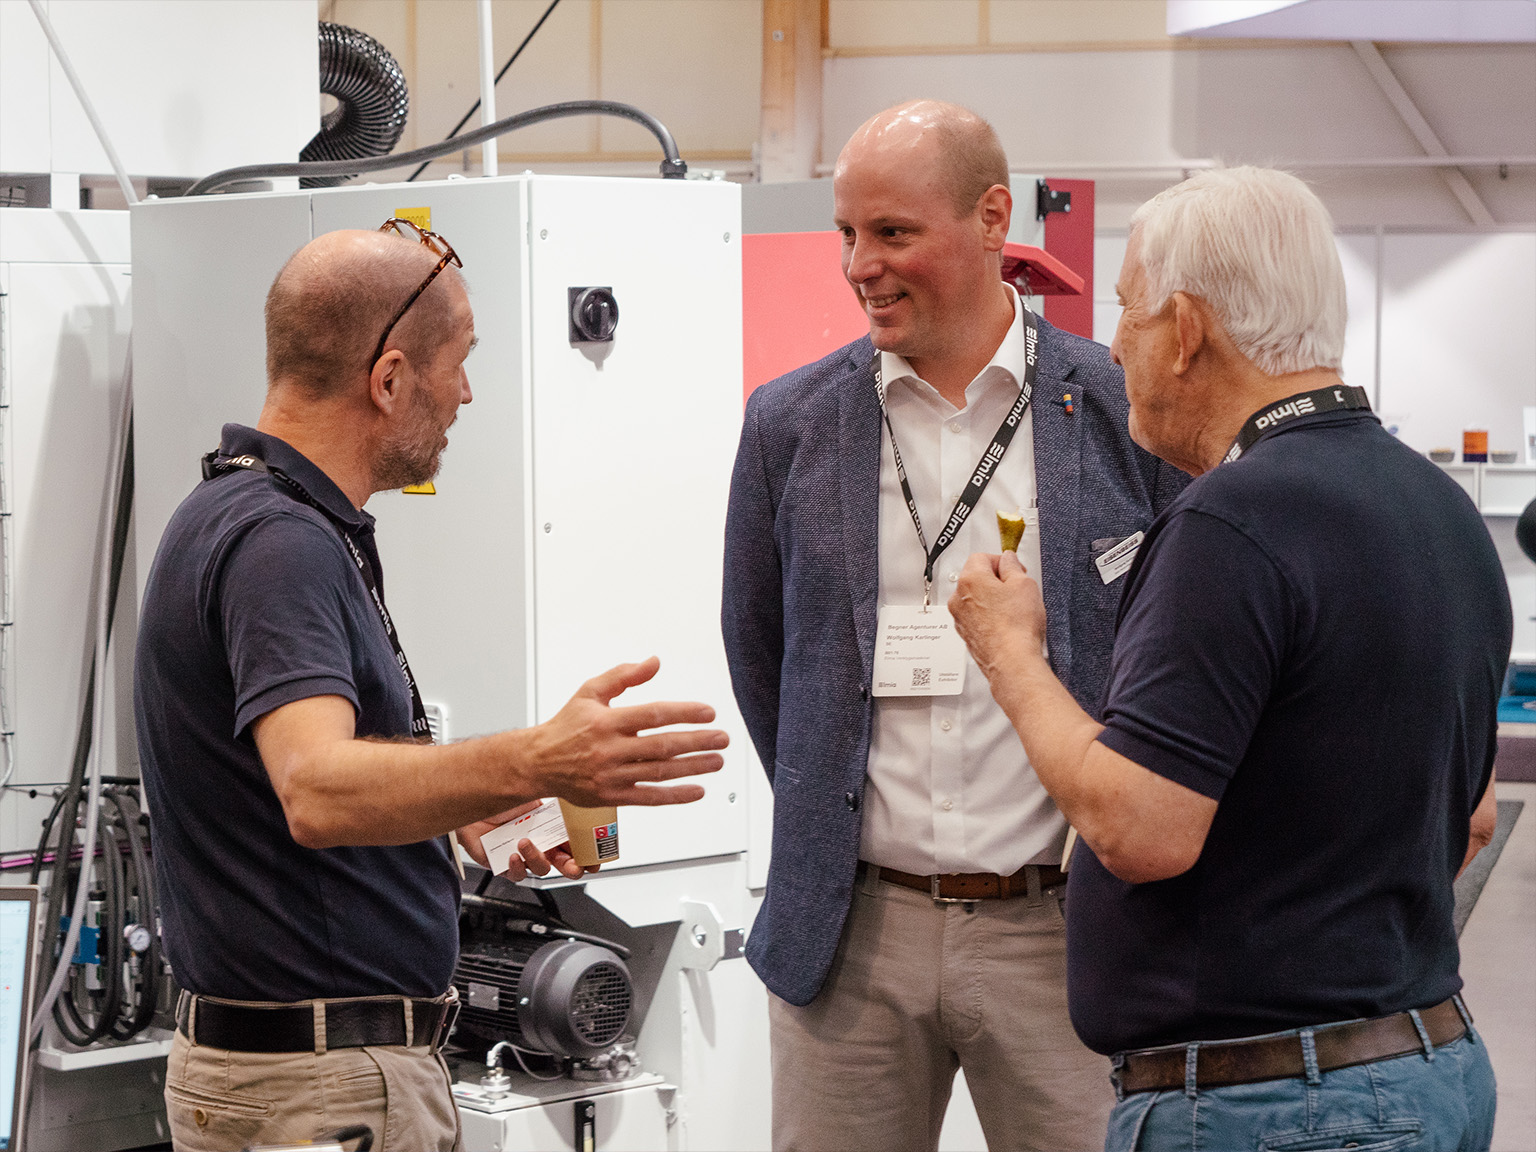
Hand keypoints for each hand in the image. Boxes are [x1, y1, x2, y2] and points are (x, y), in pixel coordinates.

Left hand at [456, 801, 589, 880]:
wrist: (469, 802)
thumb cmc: (499, 796)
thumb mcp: (533, 794)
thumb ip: (555, 801)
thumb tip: (575, 792)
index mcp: (551, 828)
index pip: (576, 845)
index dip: (588, 854)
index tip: (595, 858)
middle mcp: (539, 842)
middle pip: (563, 864)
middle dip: (573, 868)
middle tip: (573, 866)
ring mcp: (522, 854)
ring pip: (540, 869)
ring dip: (537, 859)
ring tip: (525, 843)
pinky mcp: (502, 864)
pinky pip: (515, 875)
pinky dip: (517, 867)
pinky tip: (513, 854)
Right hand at [518, 656, 727, 807]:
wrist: (538, 763)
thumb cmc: (566, 726)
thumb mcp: (590, 692)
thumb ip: (623, 676)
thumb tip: (654, 662)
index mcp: (606, 721)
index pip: (653, 714)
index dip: (684, 713)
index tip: (708, 712)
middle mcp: (610, 749)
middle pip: (662, 745)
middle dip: (697, 741)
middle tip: (721, 738)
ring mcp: (612, 775)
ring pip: (660, 772)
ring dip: (693, 767)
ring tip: (717, 761)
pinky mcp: (612, 795)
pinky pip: (649, 798)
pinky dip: (675, 796)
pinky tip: (697, 790)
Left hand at [948, 551, 1046, 678]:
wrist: (1011, 662)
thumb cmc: (1016, 627)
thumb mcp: (1024, 584)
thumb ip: (1013, 567)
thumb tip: (1008, 561)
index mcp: (970, 580)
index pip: (982, 557)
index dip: (1001, 561)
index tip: (1014, 569)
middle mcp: (958, 598)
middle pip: (975, 578)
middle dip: (995, 580)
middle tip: (1016, 588)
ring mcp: (960, 619)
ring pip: (975, 599)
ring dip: (992, 599)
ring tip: (1014, 609)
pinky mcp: (966, 635)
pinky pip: (976, 618)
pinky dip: (989, 617)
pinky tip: (1007, 624)